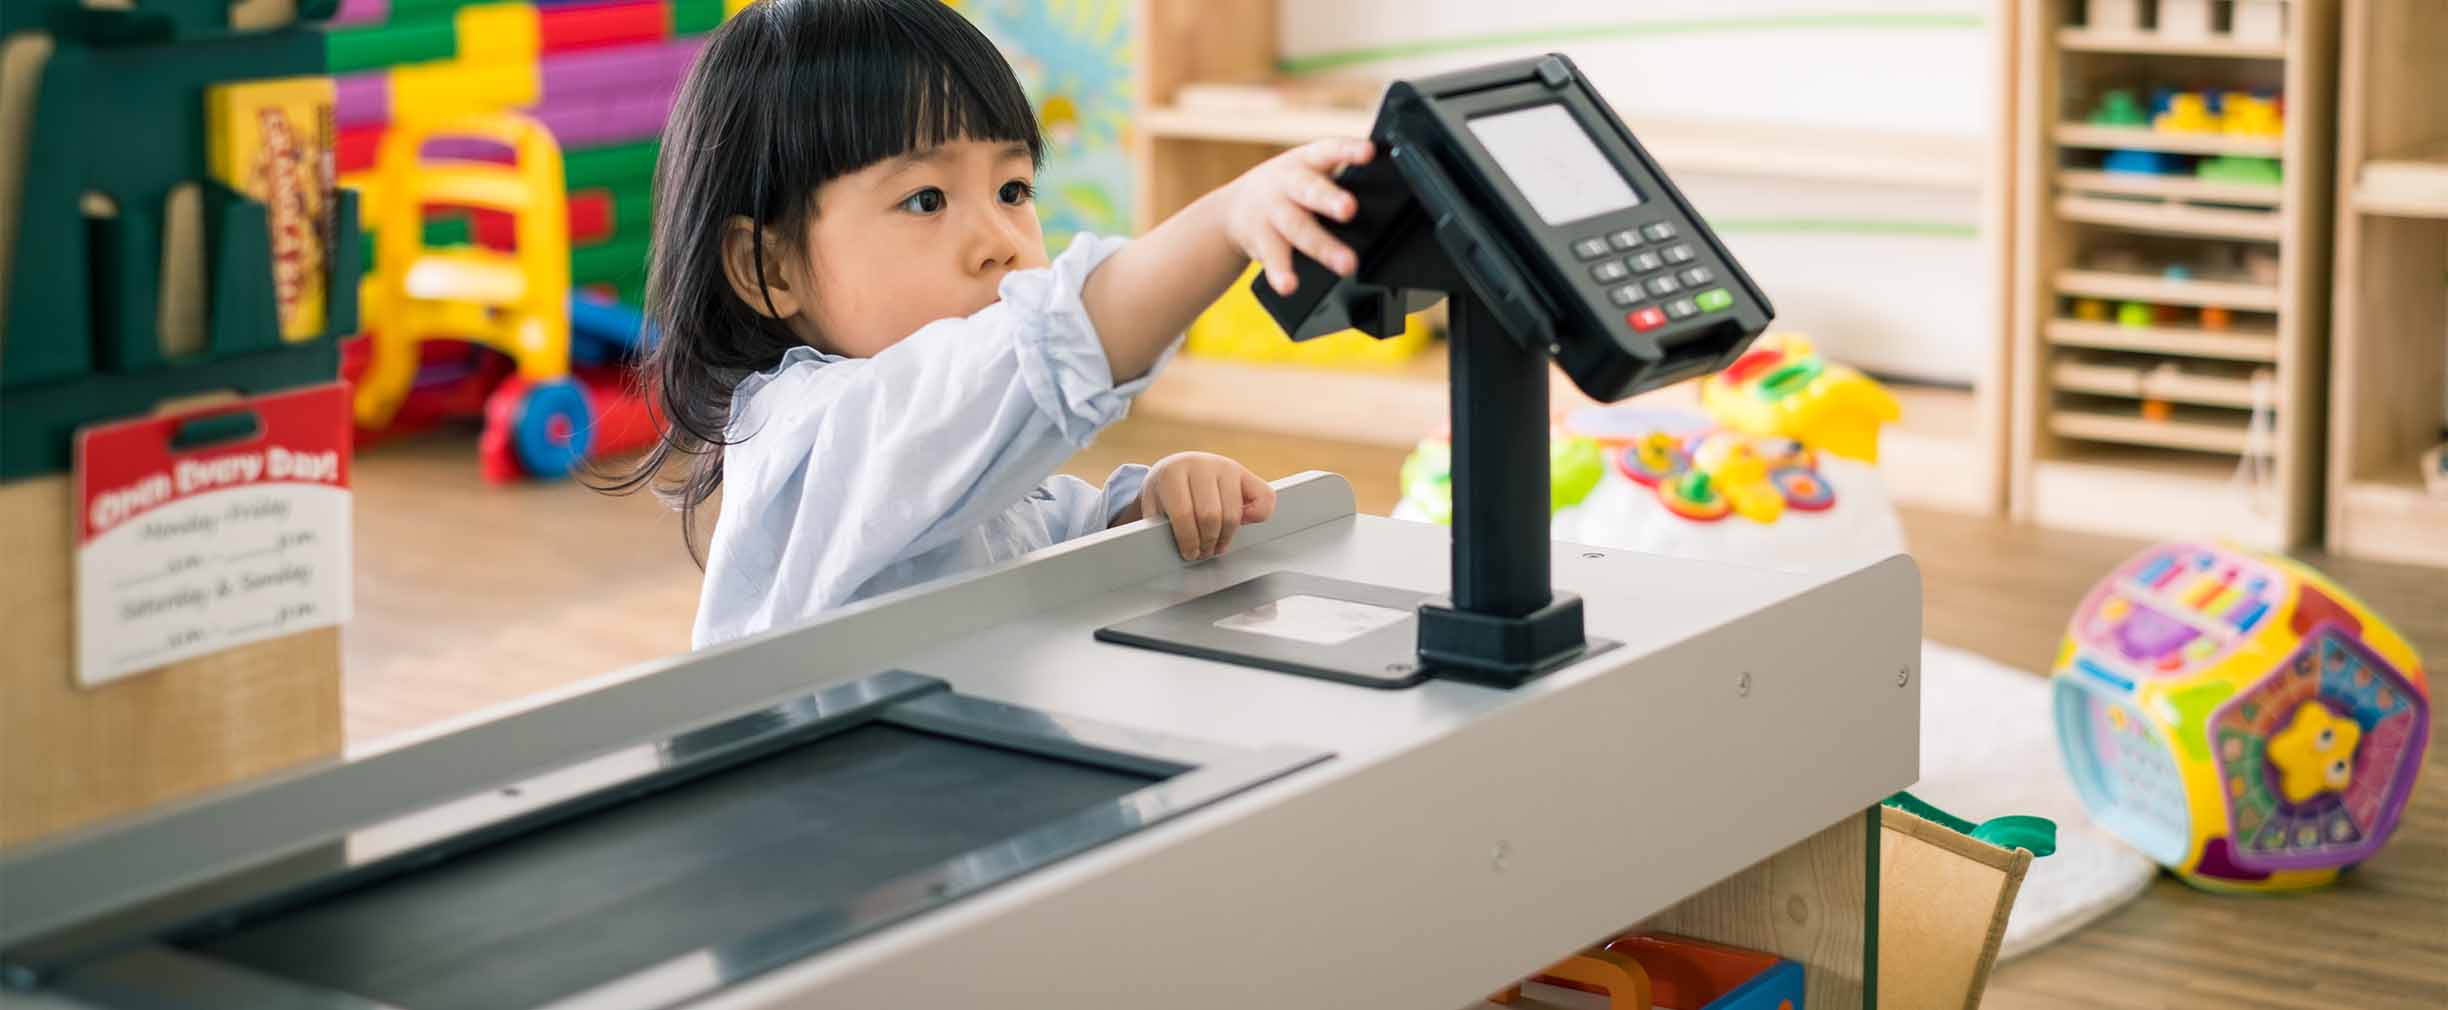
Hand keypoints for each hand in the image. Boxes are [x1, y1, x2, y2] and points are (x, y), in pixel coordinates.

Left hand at [1126, 452, 1277, 560]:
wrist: (1177, 467)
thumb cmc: (1166, 493)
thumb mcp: (1154, 506)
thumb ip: (1159, 525)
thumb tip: (1167, 549)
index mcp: (1172, 472)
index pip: (1184, 513)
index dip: (1188, 540)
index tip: (1188, 554)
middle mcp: (1201, 465)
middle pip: (1211, 516)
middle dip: (1207, 542)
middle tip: (1203, 553)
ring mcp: (1226, 466)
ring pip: (1234, 513)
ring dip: (1226, 536)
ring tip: (1216, 545)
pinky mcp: (1245, 472)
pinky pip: (1264, 498)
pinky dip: (1257, 516)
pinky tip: (1240, 524)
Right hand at [1221, 137, 1374, 296]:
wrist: (1232, 209)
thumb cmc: (1287, 189)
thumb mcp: (1309, 171)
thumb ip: (1338, 177)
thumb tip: (1389, 191)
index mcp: (1307, 161)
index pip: (1330, 150)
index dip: (1349, 150)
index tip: (1370, 152)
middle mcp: (1288, 184)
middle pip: (1310, 190)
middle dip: (1330, 199)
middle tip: (1350, 210)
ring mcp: (1273, 212)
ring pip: (1298, 228)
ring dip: (1323, 247)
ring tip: (1346, 265)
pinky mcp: (1261, 240)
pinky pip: (1273, 257)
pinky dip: (1281, 273)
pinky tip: (1290, 285)